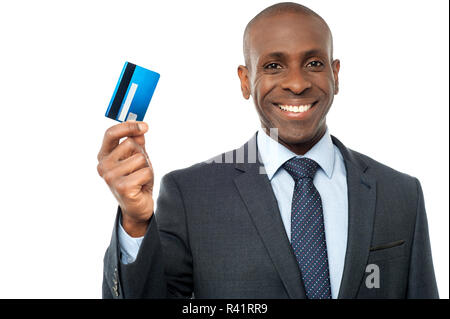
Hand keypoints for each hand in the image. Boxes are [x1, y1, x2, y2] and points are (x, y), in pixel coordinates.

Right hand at [97, 121, 153, 236]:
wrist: (138, 207)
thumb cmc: (137, 180)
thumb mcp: (137, 158)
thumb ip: (137, 142)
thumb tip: (140, 129)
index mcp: (104, 155)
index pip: (111, 133)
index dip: (128, 126)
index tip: (145, 126)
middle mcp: (103, 165)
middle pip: (131, 144)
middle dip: (142, 154)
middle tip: (139, 169)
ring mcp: (110, 177)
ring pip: (140, 158)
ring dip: (146, 167)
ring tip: (140, 178)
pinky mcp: (122, 187)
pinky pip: (145, 171)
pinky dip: (148, 178)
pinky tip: (141, 187)